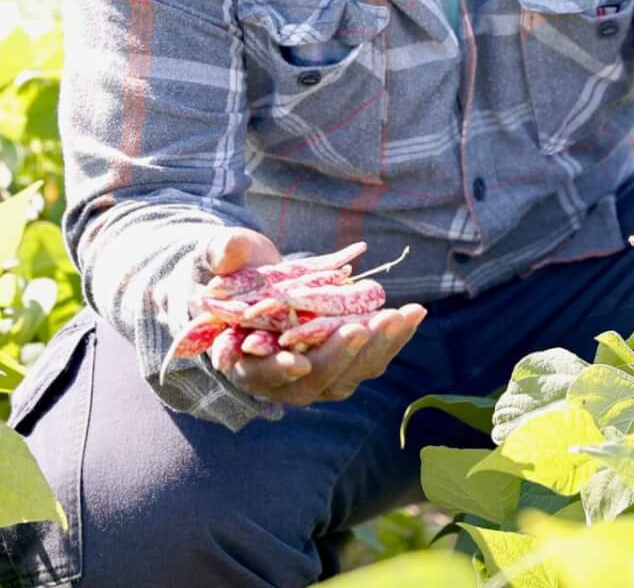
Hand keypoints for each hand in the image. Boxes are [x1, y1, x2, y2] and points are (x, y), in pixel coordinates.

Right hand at [197, 228, 426, 407]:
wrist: (260, 279)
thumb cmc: (233, 271)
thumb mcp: (219, 254)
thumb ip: (221, 252)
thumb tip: (227, 254)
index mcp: (242, 358)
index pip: (259, 374)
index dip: (277, 371)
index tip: (299, 363)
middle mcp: (282, 376)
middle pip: (314, 381)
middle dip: (339, 356)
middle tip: (359, 329)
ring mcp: (318, 371)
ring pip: (349, 373)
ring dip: (376, 348)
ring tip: (400, 315)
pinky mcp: (345, 358)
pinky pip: (371, 357)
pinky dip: (393, 338)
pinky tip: (413, 312)